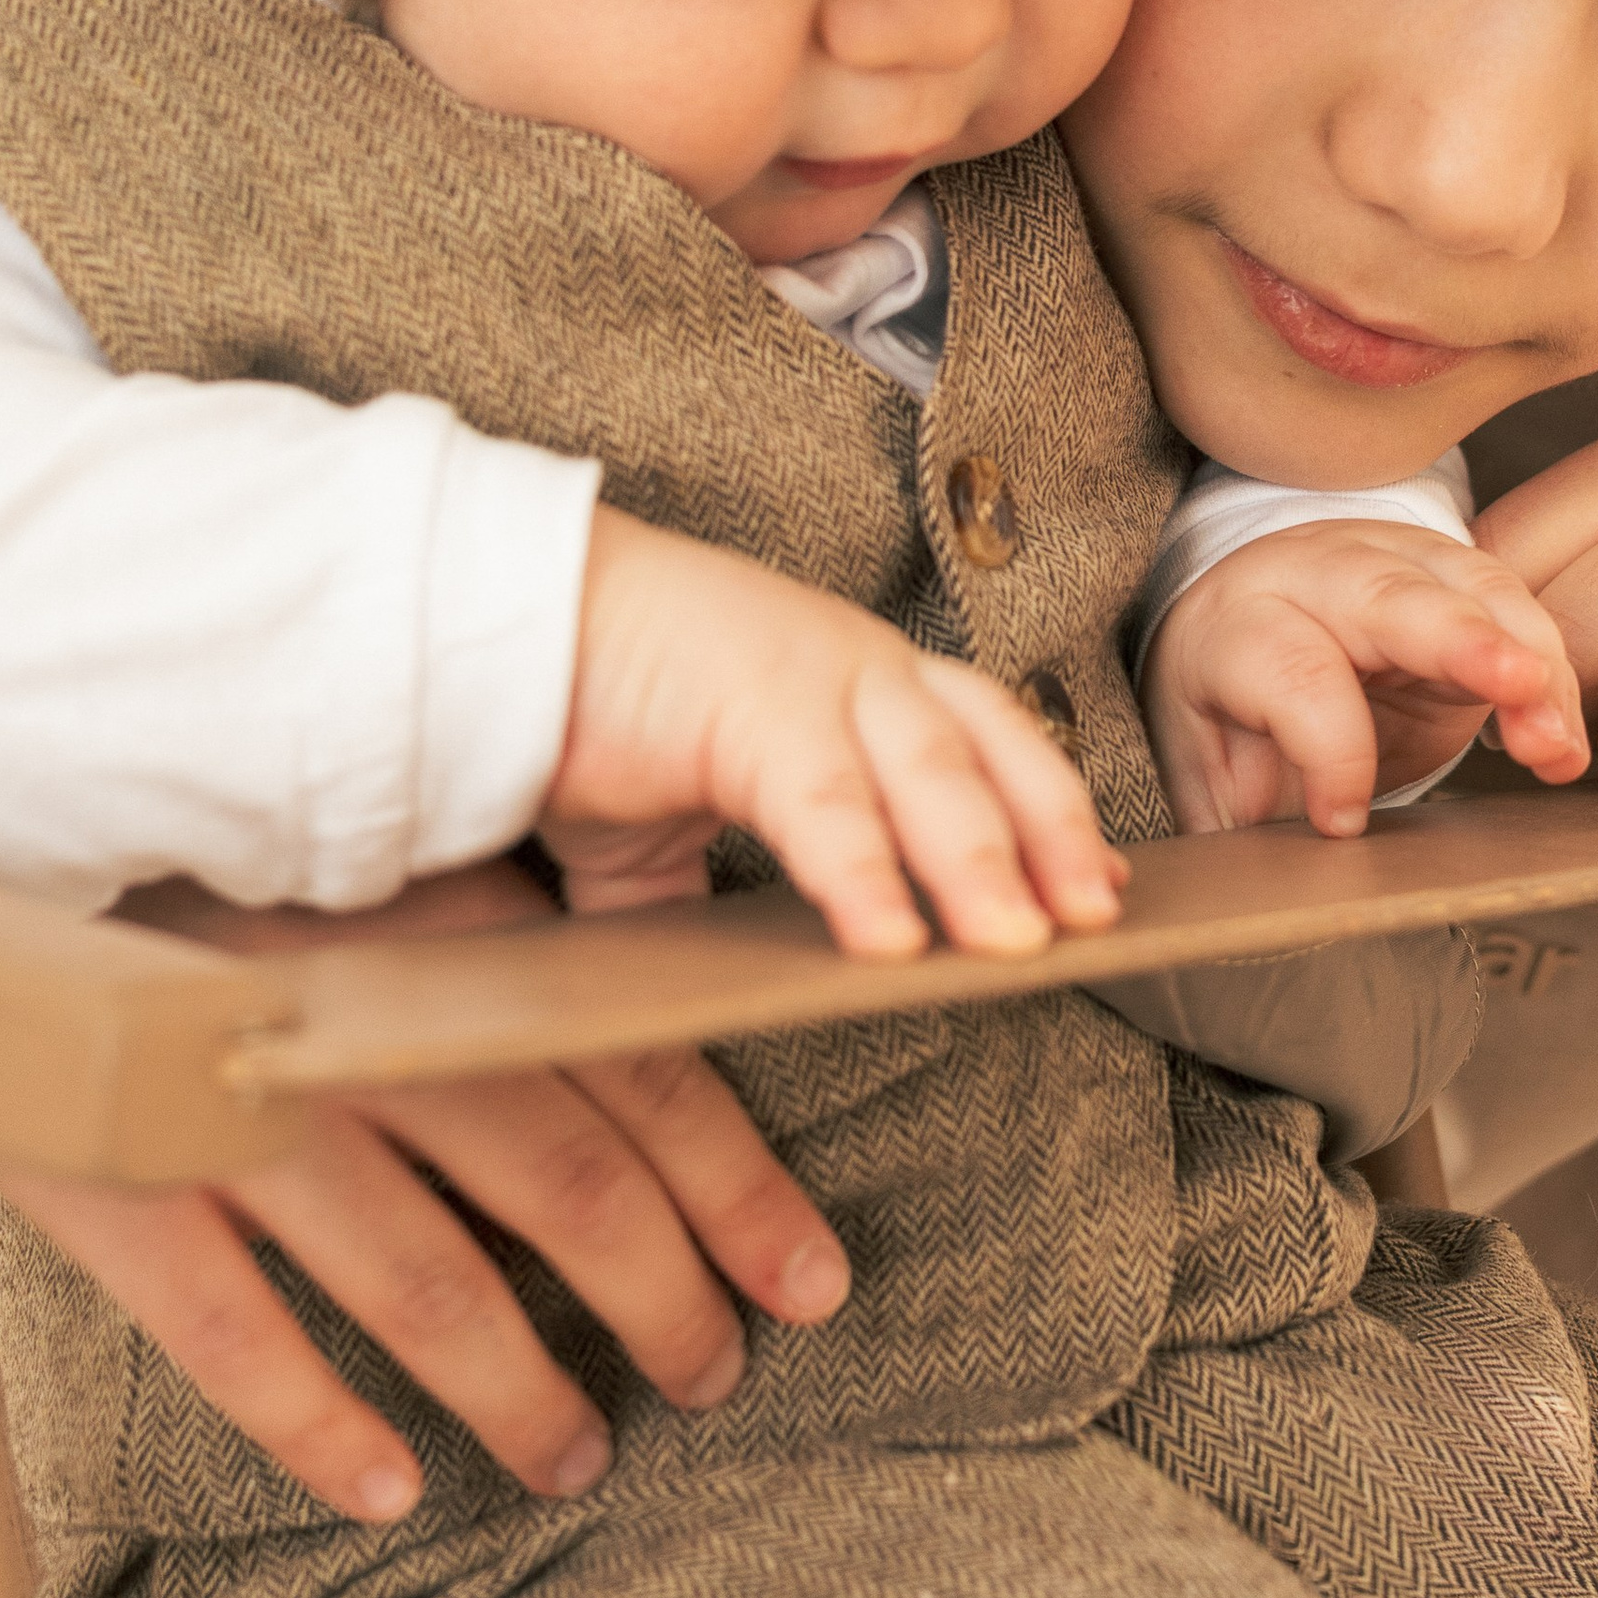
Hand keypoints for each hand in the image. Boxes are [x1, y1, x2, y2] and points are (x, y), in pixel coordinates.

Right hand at [0, 856, 852, 1525]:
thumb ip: (506, 958)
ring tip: (579, 1457)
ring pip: (428, 1283)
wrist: (5, 848)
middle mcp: (372, 1035)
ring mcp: (246, 1118)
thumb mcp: (392, 875)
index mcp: (451, 949)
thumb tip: (657, 1050)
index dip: (740, 1190)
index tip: (815, 1280)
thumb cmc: (229, 871)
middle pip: (568, 1192)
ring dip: (522, 1388)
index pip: (642, 1079)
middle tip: (719, 1378)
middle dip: (665, 1300)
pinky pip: (237, 1338)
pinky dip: (321, 1425)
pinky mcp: (121, 1190)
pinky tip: (389, 1490)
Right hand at [548, 508, 1127, 955]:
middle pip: (991, 749)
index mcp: (854, 679)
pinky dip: (864, 875)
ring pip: (932, 772)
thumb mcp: (669, 816)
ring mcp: (809, 676)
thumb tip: (719, 976)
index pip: (986, 740)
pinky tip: (892, 943)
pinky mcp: (744, 705)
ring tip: (1019, 946)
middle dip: (1052, 835)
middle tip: (1099, 919)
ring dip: (985, 862)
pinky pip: (823, 803)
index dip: (1048, 810)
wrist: (498, 622)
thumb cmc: (584, 705)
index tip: (1098, 883)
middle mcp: (856, 665)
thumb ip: (709, 884)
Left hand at [1143, 520, 1588, 836]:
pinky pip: (1514, 606)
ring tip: (1555, 742)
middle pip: (1392, 597)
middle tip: (1522, 688)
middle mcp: (1317, 576)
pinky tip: (1560, 735)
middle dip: (1464, 641)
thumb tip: (1264, 891)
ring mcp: (1392, 560)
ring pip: (1473, 587)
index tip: (1346, 823)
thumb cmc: (1233, 707)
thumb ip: (1237, 822)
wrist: (1254, 623)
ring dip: (1530, 663)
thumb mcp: (1211, 767)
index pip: (1293, 674)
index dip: (1330, 752)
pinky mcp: (1453, 572)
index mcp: (1240, 625)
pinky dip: (1549, 672)